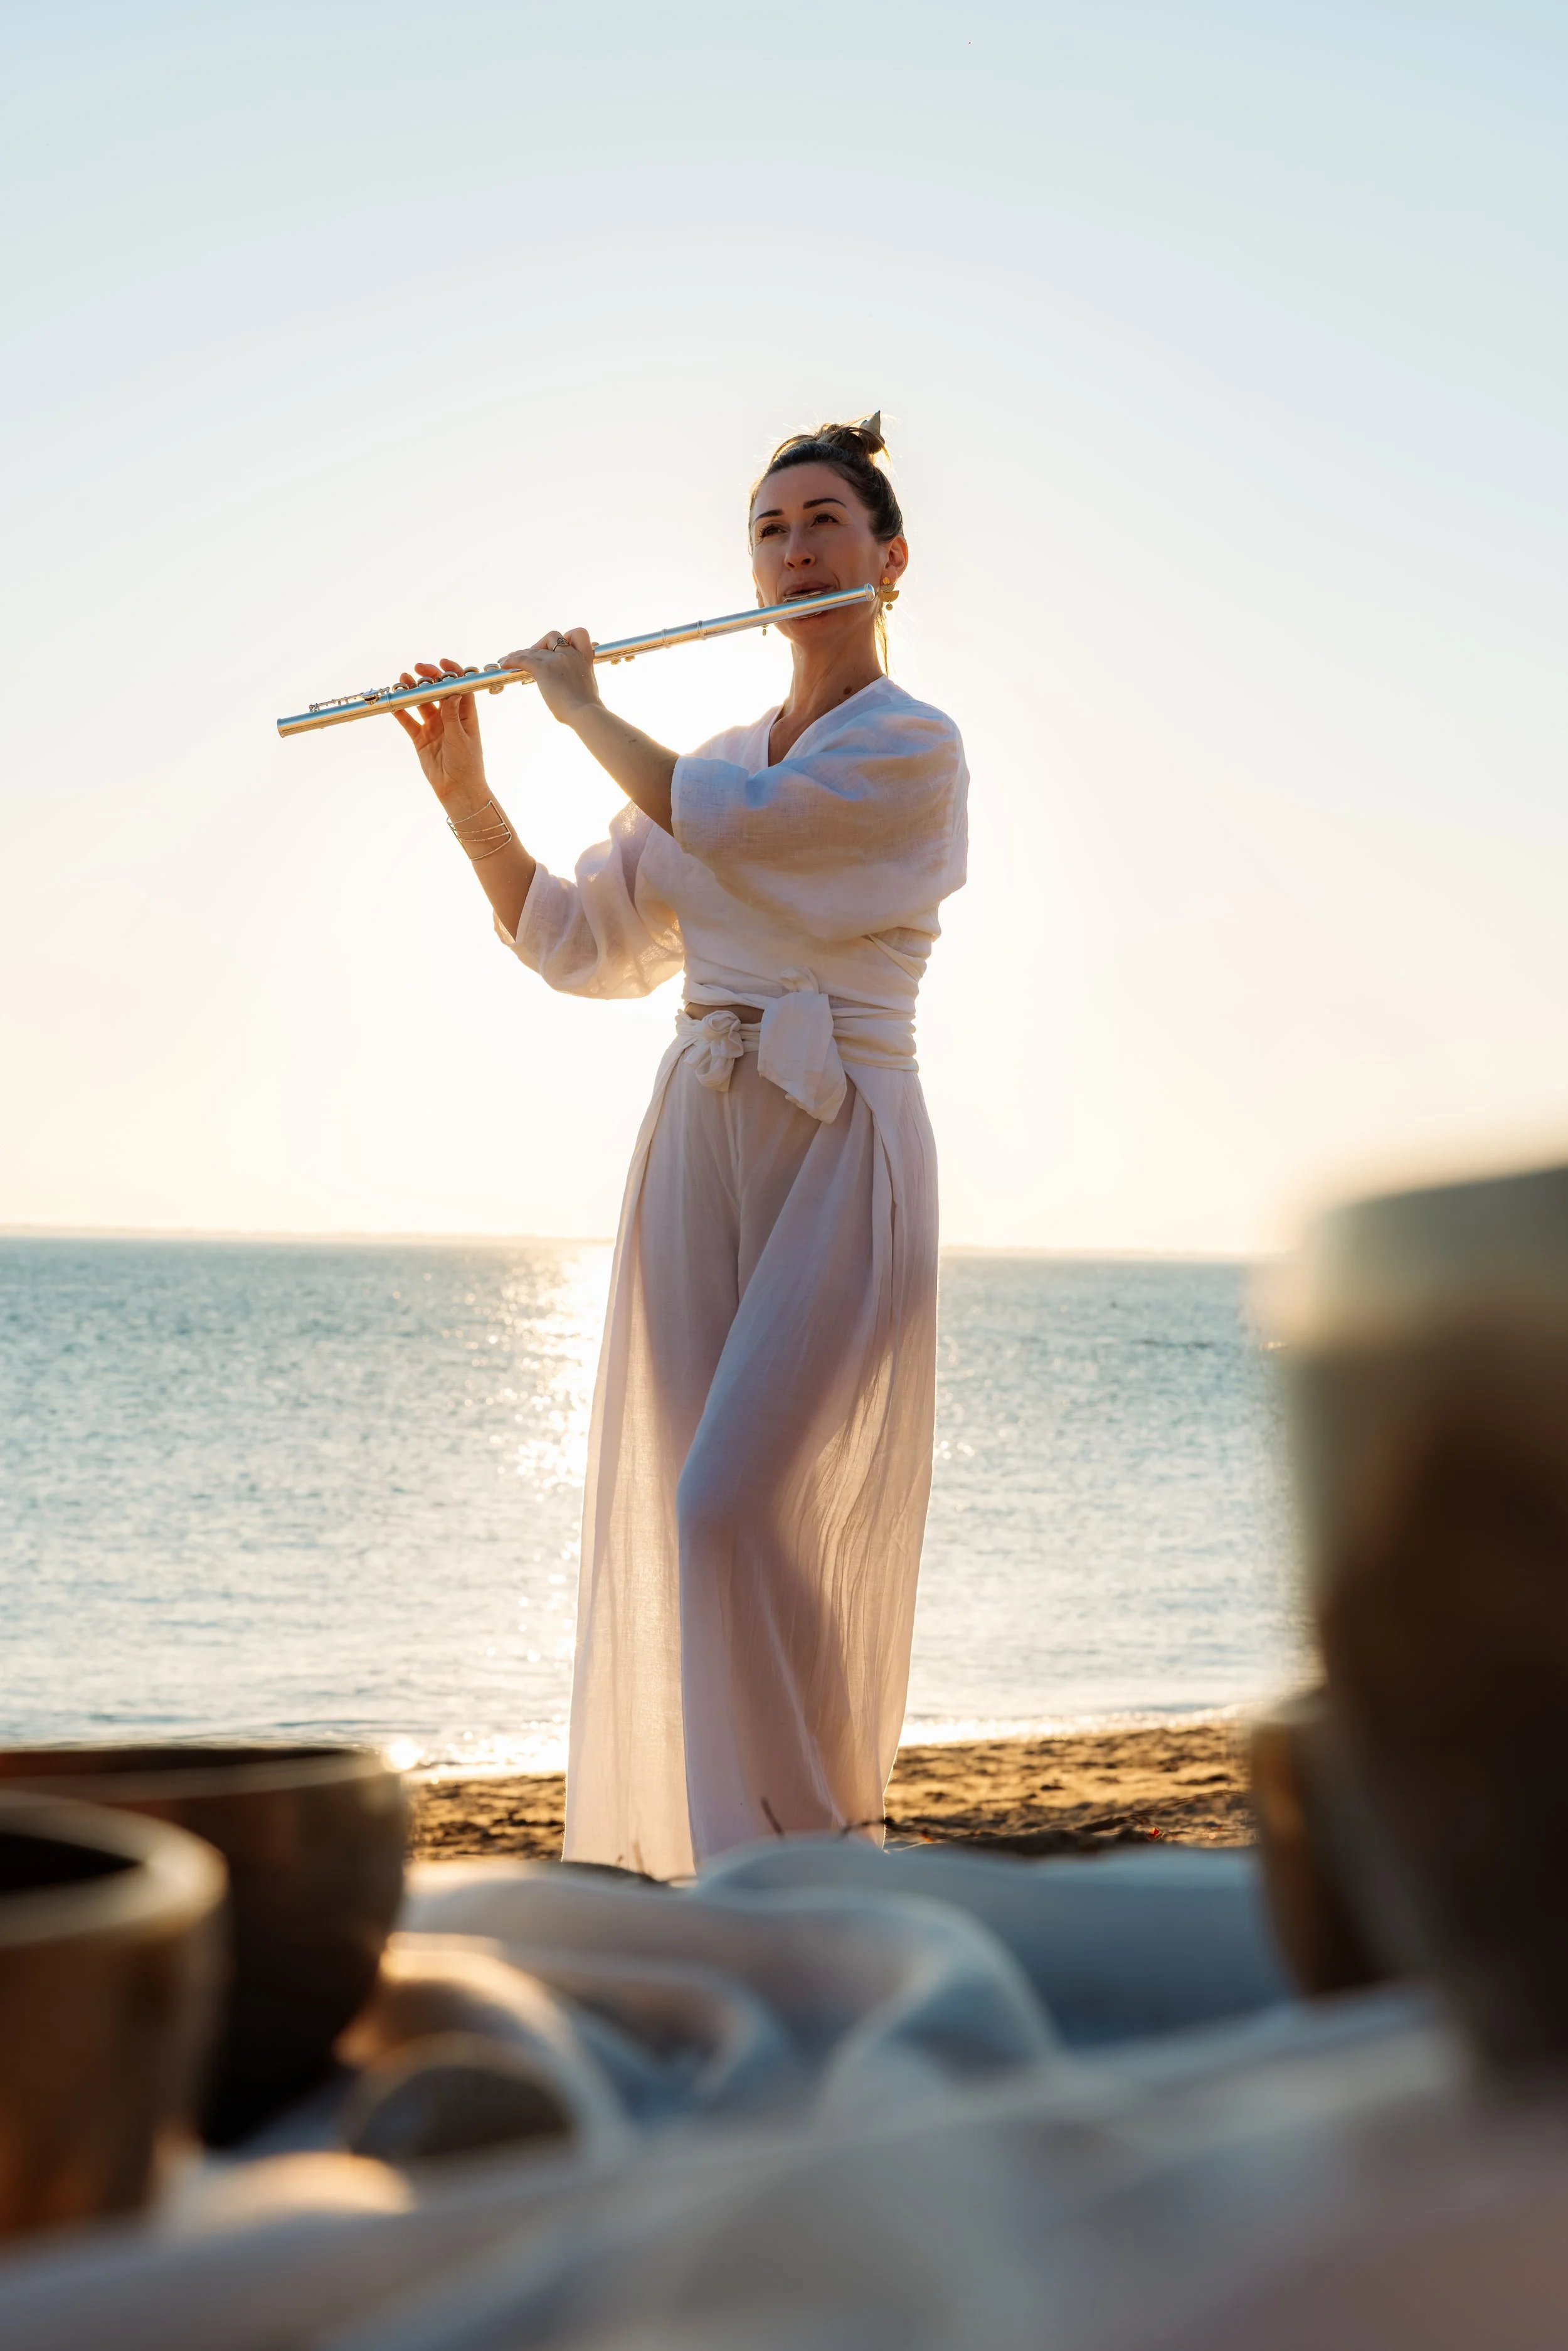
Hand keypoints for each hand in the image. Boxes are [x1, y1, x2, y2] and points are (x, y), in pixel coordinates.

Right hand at [393, 659, 487, 805]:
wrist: (457, 789)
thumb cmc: (466, 764)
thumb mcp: (461, 738)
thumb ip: (452, 715)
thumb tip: (451, 691)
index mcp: (465, 715)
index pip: (460, 687)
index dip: (452, 673)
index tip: (442, 664)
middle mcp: (449, 717)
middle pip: (438, 691)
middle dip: (428, 679)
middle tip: (417, 669)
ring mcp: (434, 726)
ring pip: (421, 703)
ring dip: (413, 692)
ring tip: (402, 680)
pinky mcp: (420, 738)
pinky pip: (408, 721)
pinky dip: (400, 711)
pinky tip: (393, 701)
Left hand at [495, 628, 599, 727]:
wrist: (585, 713)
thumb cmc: (587, 709)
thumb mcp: (586, 688)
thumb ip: (576, 680)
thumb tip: (568, 689)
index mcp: (583, 658)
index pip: (577, 633)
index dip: (567, 636)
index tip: (560, 646)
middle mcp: (570, 655)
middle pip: (552, 636)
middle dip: (541, 644)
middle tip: (533, 655)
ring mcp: (557, 660)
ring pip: (534, 650)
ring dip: (521, 653)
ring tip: (509, 659)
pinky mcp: (543, 669)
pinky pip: (523, 659)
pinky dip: (511, 660)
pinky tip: (504, 664)